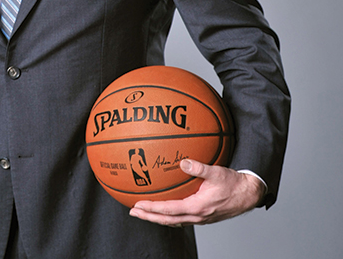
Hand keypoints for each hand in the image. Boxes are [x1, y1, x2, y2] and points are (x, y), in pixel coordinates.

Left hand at [129, 159, 265, 226]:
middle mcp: (196, 216)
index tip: (138, 205)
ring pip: (172, 221)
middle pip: (167, 220)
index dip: (152, 208)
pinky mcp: (202, 216)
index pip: (169, 210)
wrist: (248, 195)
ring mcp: (199, 218)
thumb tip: (183, 161)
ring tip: (143, 212)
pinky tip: (162, 209)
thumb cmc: (233, 184)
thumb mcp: (217, 172)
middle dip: (148, 216)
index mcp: (197, 207)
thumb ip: (199, 167)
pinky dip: (167, 216)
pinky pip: (180, 218)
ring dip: (156, 217)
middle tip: (133, 211)